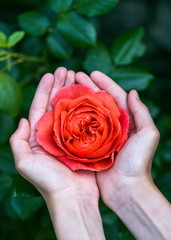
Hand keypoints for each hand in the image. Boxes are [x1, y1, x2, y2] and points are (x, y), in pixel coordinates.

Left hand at [10, 67, 105, 239]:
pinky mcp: (84, 140)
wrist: (72, 198)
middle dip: (60, 86)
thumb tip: (23, 120)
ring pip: (71, 108)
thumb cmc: (48, 182)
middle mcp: (54, 133)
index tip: (51, 73)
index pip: (40, 106)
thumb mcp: (25, 162)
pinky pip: (84, 119)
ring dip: (73, 92)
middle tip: (66, 70)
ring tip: (77, 77)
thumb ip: (18, 140)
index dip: (44, 89)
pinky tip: (89, 95)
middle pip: (55, 103)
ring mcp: (70, 135)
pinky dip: (86, 106)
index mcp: (39, 135)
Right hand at [76, 71, 170, 239]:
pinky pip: (82, 127)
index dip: (104, 82)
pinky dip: (74, 118)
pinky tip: (66, 111)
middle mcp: (113, 125)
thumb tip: (133, 92)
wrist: (126, 189)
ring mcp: (101, 134)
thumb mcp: (148, 134)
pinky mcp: (91, 145)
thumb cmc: (138, 163)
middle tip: (75, 76)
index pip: (115, 95)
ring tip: (68, 89)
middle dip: (88, 87)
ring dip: (80, 99)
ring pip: (89, 112)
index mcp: (126, 120)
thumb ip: (141, 112)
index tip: (92, 72)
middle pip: (99, 100)